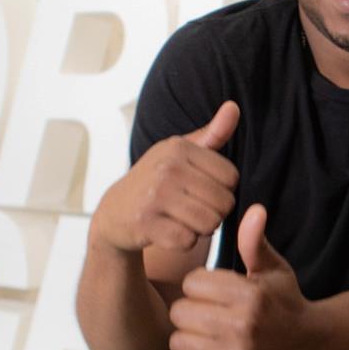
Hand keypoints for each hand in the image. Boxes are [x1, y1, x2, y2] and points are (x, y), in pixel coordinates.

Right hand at [90, 101, 238, 252]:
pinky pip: (188, 241)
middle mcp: (167, 168)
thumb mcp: (181, 153)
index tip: (201, 191)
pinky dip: (184, 242)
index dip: (222, 190)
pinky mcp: (146, 223)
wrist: (115, 212)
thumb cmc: (157, 181)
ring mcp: (154, 195)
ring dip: (201, 229)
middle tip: (192, 210)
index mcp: (179, 148)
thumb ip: (212, 134)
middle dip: (214, 213)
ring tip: (183, 220)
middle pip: (224, 203)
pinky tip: (169, 232)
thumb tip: (234, 107)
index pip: (231, 177)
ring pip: (209, 223)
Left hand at [167, 204, 315, 349]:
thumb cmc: (285, 303)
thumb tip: (253, 210)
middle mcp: (243, 330)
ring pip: (180, 343)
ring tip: (210, 335)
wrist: (312, 347)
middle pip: (181, 313)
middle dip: (191, 311)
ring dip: (190, 339)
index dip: (200, 285)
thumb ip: (255, 242)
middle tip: (210, 315)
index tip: (215, 291)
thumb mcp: (273, 269)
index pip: (192, 283)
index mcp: (250, 297)